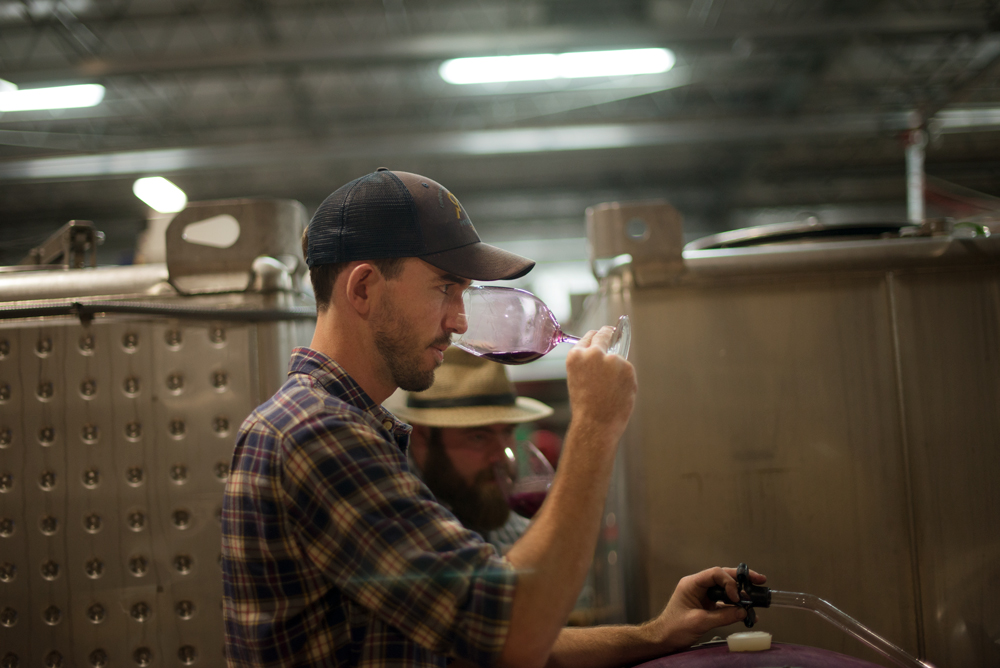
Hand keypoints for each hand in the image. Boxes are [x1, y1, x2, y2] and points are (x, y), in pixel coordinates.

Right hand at [565, 327, 636, 443]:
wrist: (596, 422)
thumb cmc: (585, 406)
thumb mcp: (577, 378)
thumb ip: (587, 363)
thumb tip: (604, 354)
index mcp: (576, 356)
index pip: (589, 337)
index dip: (596, 336)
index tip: (602, 334)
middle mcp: (593, 353)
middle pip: (604, 334)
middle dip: (609, 332)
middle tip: (613, 332)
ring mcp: (612, 359)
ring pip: (618, 358)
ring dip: (617, 368)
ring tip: (610, 389)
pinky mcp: (627, 367)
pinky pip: (627, 371)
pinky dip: (625, 380)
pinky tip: (617, 392)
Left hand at [646, 566, 766, 653]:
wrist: (664, 639)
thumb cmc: (673, 628)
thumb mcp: (700, 622)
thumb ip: (723, 616)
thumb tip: (743, 611)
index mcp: (692, 584)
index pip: (715, 573)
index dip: (729, 582)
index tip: (737, 596)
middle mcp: (698, 586)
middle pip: (722, 576)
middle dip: (741, 579)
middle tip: (759, 580)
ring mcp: (702, 595)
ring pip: (725, 588)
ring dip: (740, 592)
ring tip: (755, 596)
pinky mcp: (706, 605)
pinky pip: (724, 601)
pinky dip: (735, 605)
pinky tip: (746, 611)